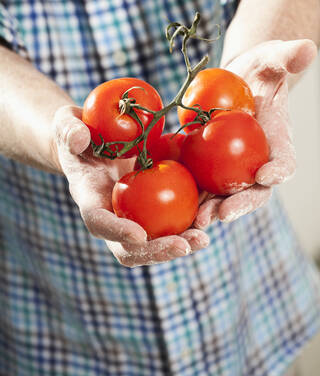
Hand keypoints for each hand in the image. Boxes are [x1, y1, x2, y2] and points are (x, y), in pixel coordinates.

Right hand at [52, 105, 208, 266]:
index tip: (139, 235)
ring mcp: (133, 214)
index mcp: (90, 197)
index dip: (117, 232)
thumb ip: (70, 130)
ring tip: (204, 236)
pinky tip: (213, 209)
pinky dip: (192, 218)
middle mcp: (112, 214)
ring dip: (180, 242)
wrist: (94, 139)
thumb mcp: (68, 124)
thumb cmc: (79, 131)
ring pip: (156, 240)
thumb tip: (80, 139)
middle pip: (131, 247)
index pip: (99, 222)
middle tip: (185, 245)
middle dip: (158, 251)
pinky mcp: (153, 206)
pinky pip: (173, 218)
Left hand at [194, 39, 316, 227]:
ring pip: (225, 196)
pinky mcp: (208, 168)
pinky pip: (201, 186)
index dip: (279, 170)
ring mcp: (232, 169)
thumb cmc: (258, 70)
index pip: (284, 162)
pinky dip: (191, 198)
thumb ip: (287, 57)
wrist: (234, 81)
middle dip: (240, 203)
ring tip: (196, 221)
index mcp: (277, 142)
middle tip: (224, 212)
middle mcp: (257, 162)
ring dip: (212, 210)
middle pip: (254, 191)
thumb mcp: (272, 59)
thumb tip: (306, 49)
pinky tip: (176, 207)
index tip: (267, 174)